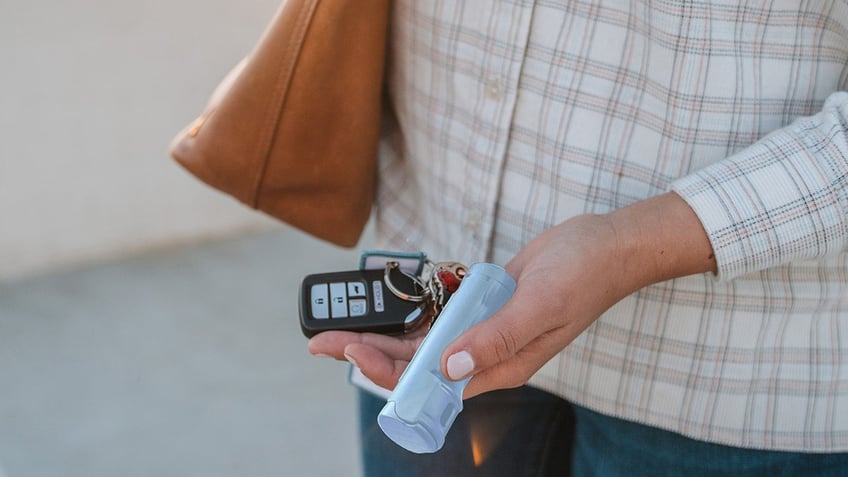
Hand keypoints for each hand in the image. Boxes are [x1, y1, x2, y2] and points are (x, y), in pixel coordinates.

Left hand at [308, 192, 715, 397]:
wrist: (605, 245)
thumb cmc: (582, 276)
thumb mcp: (540, 306)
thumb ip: (495, 338)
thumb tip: (449, 367)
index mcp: (498, 365)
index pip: (430, 380)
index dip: (386, 370)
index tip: (351, 350)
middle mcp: (485, 353)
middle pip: (416, 364)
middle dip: (368, 354)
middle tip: (322, 342)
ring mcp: (482, 329)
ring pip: (422, 343)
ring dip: (382, 336)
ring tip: (339, 329)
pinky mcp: (482, 306)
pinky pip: (439, 318)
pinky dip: (410, 317)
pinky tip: (383, 314)